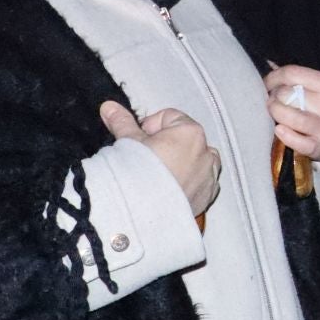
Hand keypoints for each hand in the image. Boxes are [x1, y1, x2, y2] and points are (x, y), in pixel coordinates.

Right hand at [101, 100, 220, 218]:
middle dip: (165, 145)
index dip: (149, 127)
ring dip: (180, 163)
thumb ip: (122, 122)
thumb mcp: (127, 142)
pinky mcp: (208, 196)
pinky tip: (169, 190)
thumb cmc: (136, 172)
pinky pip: (200, 181)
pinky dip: (188, 182)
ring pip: (195, 159)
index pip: (169, 117)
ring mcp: (210, 175)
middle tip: (144, 161)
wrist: (143, 213)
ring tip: (157, 177)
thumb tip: (108, 106)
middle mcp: (207, 151)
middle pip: (183, 139)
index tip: (138, 143)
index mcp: (191, 132)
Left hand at [263, 65, 319, 164]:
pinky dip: (284, 134)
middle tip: (275, 101)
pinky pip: (294, 140)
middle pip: (285, 94)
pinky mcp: (319, 147)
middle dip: (274, 97)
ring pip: (286, 116)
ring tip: (276, 114)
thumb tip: (269, 64)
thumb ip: (301, 77)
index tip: (267, 84)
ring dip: (275, 114)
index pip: (291, 73)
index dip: (273, 78)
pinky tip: (281, 130)